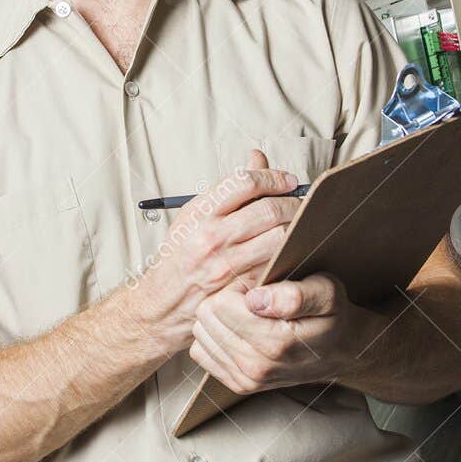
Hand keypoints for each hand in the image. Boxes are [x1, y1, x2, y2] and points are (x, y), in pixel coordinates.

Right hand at [132, 149, 301, 349]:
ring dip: (296, 228)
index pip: (244, 182)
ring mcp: (228, 265)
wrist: (161, 303)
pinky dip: (288, 253)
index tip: (287, 181)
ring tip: (297, 225)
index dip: (273, 177)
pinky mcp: (241, 288)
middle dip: (293, 202)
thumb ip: (228, 188)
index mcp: (200, 213)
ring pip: (279, 237)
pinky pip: (276, 263)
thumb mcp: (194, 215)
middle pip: (269, 209)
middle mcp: (212, 237)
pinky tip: (289, 249)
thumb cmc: (178, 257)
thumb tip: (257, 158)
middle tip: (299, 203)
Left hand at [189, 272, 374, 394]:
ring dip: (219, 320)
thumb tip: (255, 300)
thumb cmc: (332, 316)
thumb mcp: (326, 293)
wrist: (342, 351)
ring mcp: (246, 379)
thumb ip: (295, 295)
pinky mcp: (238, 385)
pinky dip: (215, 338)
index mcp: (276, 343)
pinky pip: (201, 352)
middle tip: (251, 302)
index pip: (220, 304)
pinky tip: (239, 332)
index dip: (236, 288)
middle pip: (207, 318)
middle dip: (225, 302)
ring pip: (201, 333)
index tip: (257, 289)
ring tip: (247, 317)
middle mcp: (257, 367)